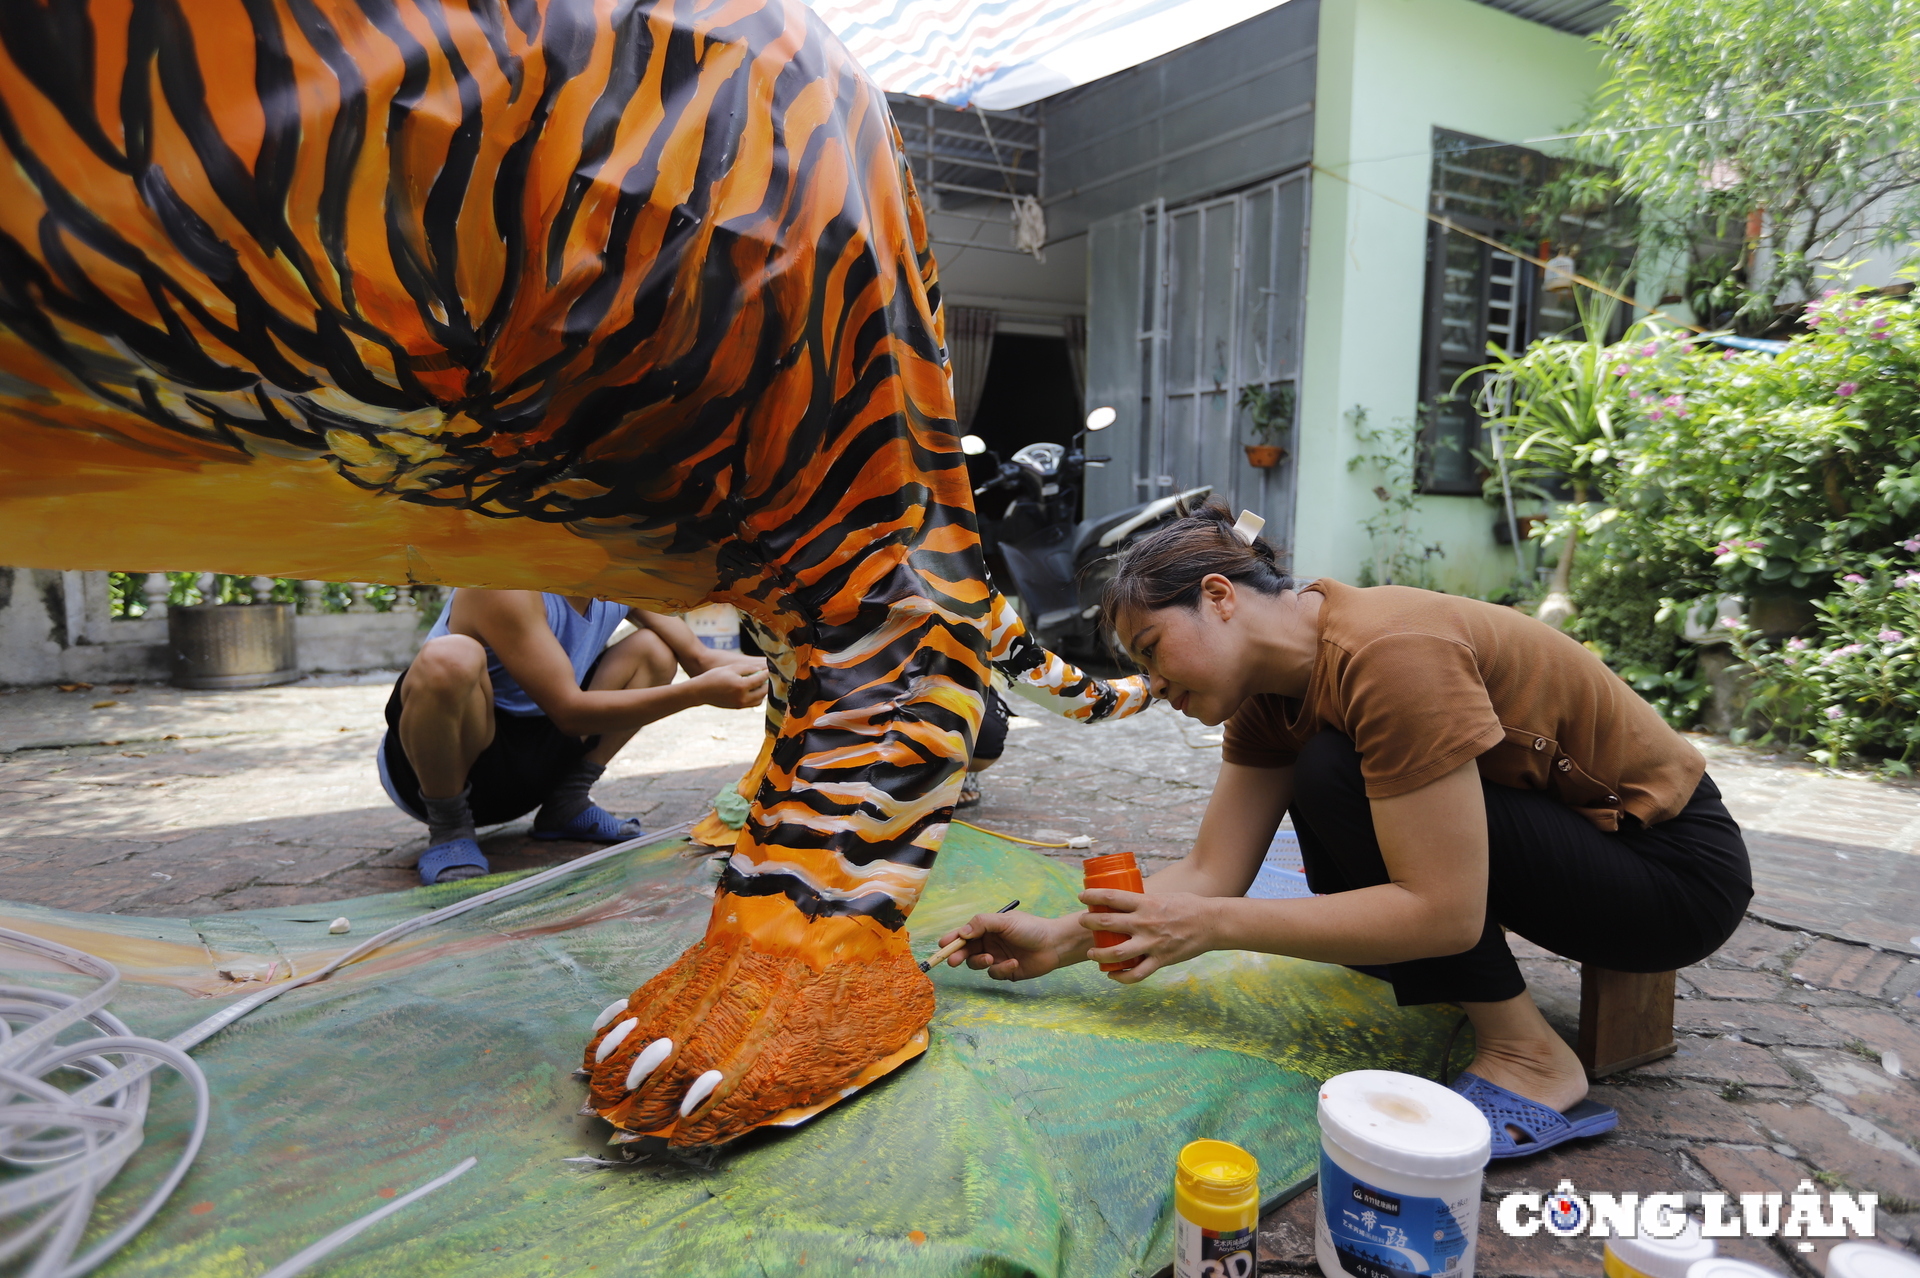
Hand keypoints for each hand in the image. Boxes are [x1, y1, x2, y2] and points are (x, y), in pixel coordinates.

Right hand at [690, 663, 767, 709]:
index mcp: (741, 686)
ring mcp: (740, 704)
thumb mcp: (732, 668)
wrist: (701, 691)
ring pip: (759, 700)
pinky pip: (752, 704)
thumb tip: (760, 670)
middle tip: (770, 676)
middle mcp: (743, 697)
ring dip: (763, 692)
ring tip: (762, 683)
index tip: (771, 669)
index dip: (767, 673)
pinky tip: (754, 690)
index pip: (761, 679)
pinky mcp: (737, 707)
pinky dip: (756, 697)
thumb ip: (748, 668)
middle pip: (763, 691)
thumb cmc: (715, 676)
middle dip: (768, 683)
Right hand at [937, 910, 1087, 980]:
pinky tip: (1014, 963)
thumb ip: (982, 924)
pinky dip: (1002, 969)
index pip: (965, 934)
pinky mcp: (1006, 971)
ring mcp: (997, 958)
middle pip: (966, 951)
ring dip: (980, 962)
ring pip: (977, 964)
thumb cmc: (1030, 928)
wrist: (1054, 944)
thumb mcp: (1005, 922)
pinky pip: (995, 974)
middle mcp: (989, 943)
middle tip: (952, 961)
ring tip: (990, 959)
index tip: (942, 945)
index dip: (952, 939)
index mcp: (987, 929)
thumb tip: (962, 932)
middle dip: (958, 955)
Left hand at [1078, 888, 1217, 983]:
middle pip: (1107, 923)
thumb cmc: (1188, 906)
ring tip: (1091, 953)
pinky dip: (1121, 977)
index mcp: (1146, 903)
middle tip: (1082, 922)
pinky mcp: (1160, 960)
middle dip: (1089, 923)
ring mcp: (1152, 943)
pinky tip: (1112, 975)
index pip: (1111, 897)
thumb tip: (1126, 900)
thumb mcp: (1163, 897)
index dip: (1092, 896)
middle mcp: (1145, 923)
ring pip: (1116, 953)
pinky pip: (1136, 974)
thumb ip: (1144, 901)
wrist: (1212, 923)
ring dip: (1098, 954)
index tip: (1081, 896)